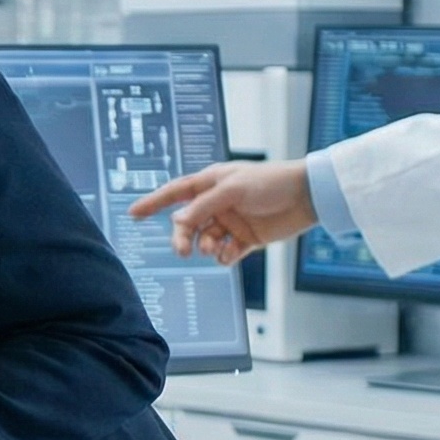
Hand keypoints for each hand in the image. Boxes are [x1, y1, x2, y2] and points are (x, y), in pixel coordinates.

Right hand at [126, 158, 318, 265]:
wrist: (307, 196)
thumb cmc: (270, 182)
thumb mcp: (233, 189)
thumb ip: (204, 205)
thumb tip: (178, 220)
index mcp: (211, 184)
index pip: (175, 193)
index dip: (153, 202)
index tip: (133, 214)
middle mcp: (217, 204)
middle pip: (188, 223)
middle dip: (182, 237)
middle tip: (182, 251)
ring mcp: (231, 222)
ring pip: (205, 240)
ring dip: (206, 246)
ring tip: (216, 248)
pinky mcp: (246, 239)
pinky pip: (226, 252)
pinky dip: (225, 256)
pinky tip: (230, 254)